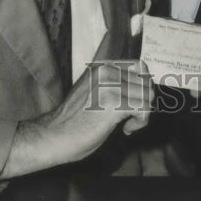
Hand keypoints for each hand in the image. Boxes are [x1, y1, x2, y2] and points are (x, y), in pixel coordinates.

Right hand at [1, 60, 152, 178]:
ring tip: (126, 123)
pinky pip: (144, 109)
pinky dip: (140, 122)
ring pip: (147, 95)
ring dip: (142, 114)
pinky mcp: (113, 103)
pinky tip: (126, 129)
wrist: (53, 135)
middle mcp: (106, 70)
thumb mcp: (95, 90)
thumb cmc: (74, 119)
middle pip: (146, 82)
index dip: (142, 85)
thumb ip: (115, 83)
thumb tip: (144, 85)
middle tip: (130, 116)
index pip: (140, 66)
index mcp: (102, 65)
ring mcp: (109, 85)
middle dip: (144, 102)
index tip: (133, 102)